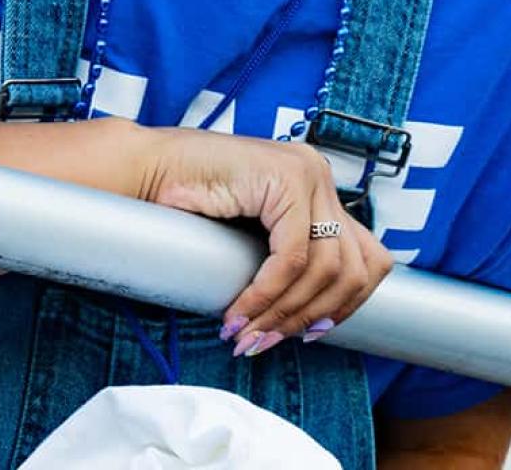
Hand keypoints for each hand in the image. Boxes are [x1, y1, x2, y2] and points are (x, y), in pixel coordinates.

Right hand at [135, 126, 393, 354]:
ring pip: (327, 269)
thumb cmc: (185, 203)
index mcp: (317, 187)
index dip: (345, 307)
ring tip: (249, 334)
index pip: (366, 258)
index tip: (307, 335)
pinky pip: (291, 258)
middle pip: (356, 268)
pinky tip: (237, 313)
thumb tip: (316, 316)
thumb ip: (287, 253)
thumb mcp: (253, 231)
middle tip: (269, 342)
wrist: (143, 168)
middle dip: (313, 317)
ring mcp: (307, 172)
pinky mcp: (286, 178)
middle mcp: (319, 174)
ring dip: (285, 314)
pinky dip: (265, 295)